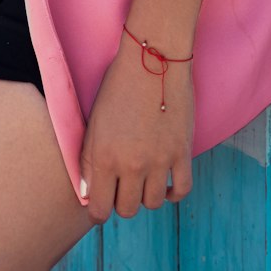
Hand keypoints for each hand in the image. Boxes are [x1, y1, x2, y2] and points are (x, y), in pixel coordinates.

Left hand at [79, 31, 194, 221]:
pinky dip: (173, 192)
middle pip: (127, 210)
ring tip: (143, 179)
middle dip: (122, 202)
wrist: (153, 57)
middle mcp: (131, 164)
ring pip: (153, 203)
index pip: (99, 210)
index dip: (98, 212)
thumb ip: (89, 160)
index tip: (101, 204)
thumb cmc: (118, 85)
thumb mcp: (94, 122)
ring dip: (146, 195)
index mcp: (104, 156)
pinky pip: (181, 190)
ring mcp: (159, 160)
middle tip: (122, 186)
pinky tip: (166, 182)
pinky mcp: (182, 152)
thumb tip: (88, 193)